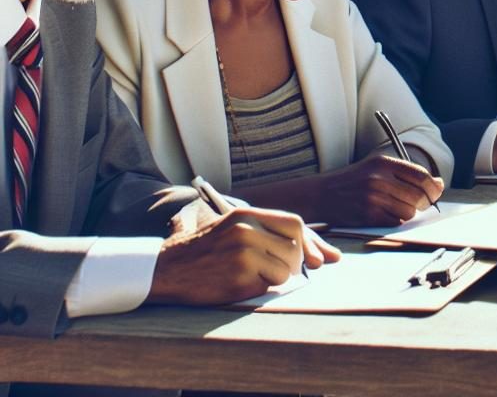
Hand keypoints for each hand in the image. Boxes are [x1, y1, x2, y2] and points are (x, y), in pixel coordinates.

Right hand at [147, 207, 338, 305]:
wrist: (165, 269)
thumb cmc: (204, 250)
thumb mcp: (233, 228)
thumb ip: (268, 232)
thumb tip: (314, 252)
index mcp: (247, 215)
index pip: (295, 223)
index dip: (312, 242)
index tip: (326, 257)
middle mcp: (247, 230)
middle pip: (295, 246)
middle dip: (299, 262)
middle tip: (289, 269)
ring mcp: (243, 254)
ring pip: (286, 269)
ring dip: (278, 277)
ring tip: (255, 275)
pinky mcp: (238, 278)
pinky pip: (268, 286)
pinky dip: (262, 288)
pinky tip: (242, 283)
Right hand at [315, 155, 443, 226]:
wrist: (323, 194)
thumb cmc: (355, 180)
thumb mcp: (378, 167)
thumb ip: (407, 173)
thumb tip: (438, 184)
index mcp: (384, 162)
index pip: (421, 175)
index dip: (433, 187)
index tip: (436, 192)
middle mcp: (379, 178)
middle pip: (418, 196)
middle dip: (422, 203)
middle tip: (416, 203)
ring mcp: (373, 198)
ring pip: (408, 212)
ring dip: (406, 213)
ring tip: (392, 206)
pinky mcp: (368, 215)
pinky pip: (395, 222)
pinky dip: (394, 221)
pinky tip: (383, 214)